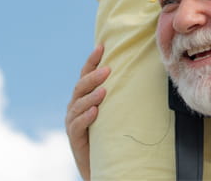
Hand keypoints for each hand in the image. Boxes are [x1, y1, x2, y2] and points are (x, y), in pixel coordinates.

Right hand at [65, 44, 109, 180]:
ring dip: (91, 96)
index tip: (101, 47)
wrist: (101, 163)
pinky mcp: (74, 137)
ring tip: (104, 91)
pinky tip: (95, 112)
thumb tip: (138, 73)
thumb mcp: (113, 111)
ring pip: (78, 104)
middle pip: (80, 86)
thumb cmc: (109, 134)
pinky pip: (77, 124)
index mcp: (83, 96)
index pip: (85, 74)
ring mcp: (72, 121)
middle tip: (108, 70)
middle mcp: (75, 106)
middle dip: (93, 76)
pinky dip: (86, 117)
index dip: (92, 60)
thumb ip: (117, 95)